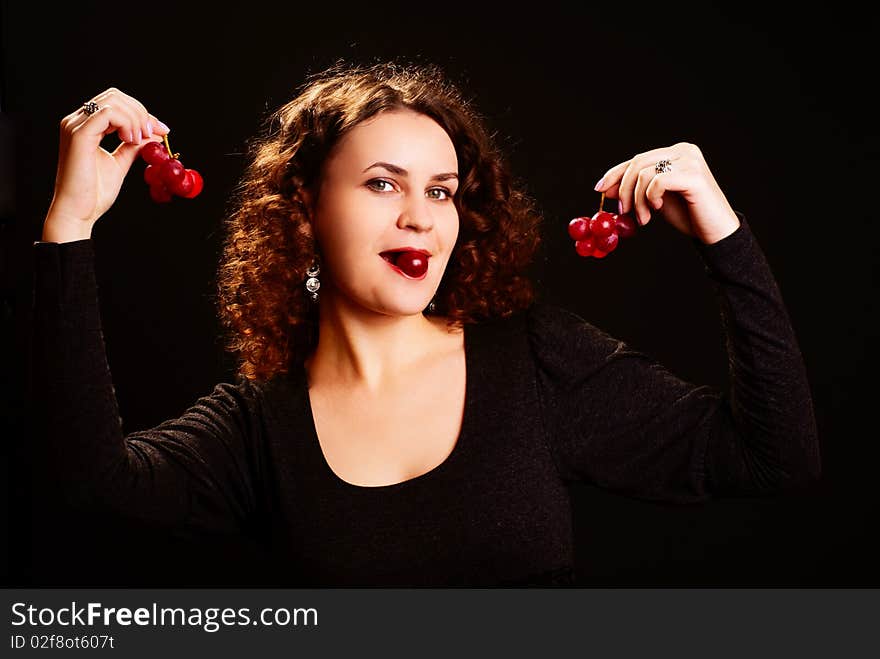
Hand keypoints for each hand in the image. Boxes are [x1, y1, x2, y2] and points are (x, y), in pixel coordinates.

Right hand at [45, 88, 169, 228]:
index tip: (161, 130)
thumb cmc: (94, 193)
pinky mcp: (79, 135)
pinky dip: (127, 123)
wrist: (79, 212)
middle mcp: (77, 121)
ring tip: (141, 140)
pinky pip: (108, 113)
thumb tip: (152, 135)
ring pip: (113, 101)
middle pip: (115, 96)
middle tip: (153, 134)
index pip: (116, 104)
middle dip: (141, 112)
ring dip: (136, 119)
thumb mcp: (120, 163)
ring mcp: (76, 126)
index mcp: (85, 127)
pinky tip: (131, 140)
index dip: (142, 113)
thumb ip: (133, 147)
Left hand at [594, 142, 739, 244]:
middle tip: (623, 212)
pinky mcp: (694, 175)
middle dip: (624, 190)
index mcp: (676, 153)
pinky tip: (658, 210)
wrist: (714, 232)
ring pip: (644, 174)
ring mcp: (690, 160)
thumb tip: (604, 188)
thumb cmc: (688, 215)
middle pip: (637, 163)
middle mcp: (684, 151)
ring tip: (644, 219)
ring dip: (637, 200)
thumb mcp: (654, 200)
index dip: (615, 173)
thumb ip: (635, 190)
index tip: (599, 189)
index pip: (638, 159)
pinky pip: (657, 182)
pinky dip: (650, 198)